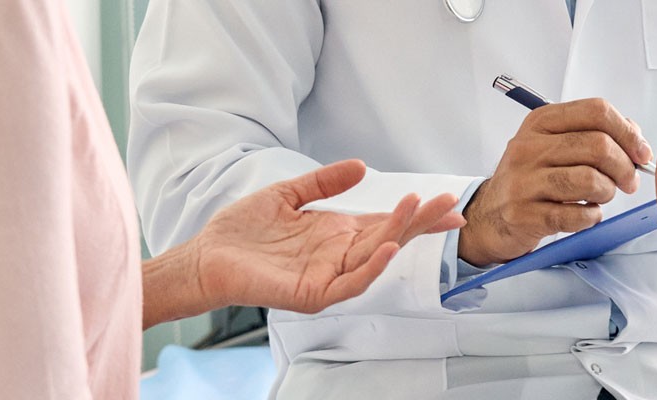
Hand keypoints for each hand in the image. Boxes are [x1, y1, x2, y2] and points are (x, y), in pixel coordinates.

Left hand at [143, 160, 463, 326]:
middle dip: (420, 221)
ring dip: (399, 234)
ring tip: (417, 210)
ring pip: (374, 257)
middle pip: (389, 237)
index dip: (416, 214)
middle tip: (449, 203)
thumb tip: (361, 166)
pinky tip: (386, 247)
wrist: (206, 256)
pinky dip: (371, 267)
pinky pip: (350, 284)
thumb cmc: (243, 232)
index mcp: (337, 235)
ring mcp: (329, 277)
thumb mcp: (288, 195)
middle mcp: (338, 257)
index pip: (386, 222)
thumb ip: (324, 181)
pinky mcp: (312, 293)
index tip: (449, 202)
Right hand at [459, 98, 652, 265]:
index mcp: (540, 123)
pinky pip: (576, 214)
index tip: (640, 152)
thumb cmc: (531, 178)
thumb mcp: (553, 144)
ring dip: (607, 192)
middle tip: (628, 181)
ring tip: (601, 196)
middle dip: (624, 166)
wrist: (490, 214)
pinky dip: (591, 216)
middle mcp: (528, 148)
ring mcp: (523, 181)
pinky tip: (586, 214)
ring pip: (589, 179)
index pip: (596, 111)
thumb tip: (634, 135)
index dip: (628, 132)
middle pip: (597, 145)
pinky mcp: (524, 214)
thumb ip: (593, 133)